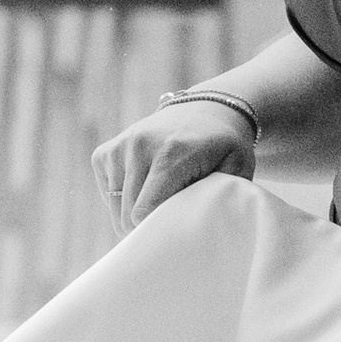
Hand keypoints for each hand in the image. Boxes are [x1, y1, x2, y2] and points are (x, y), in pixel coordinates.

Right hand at [92, 98, 254, 237]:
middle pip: (127, 214)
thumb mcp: (235, 170)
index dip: (156, 229)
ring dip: (133, 213)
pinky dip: (122, 199)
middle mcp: (139, 145)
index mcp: (170, 153)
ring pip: (115, 208)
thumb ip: (219, 198)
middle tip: (170, 218)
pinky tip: (144, 188)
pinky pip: (108, 194)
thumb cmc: (222, 148)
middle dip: (146, 225)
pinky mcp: (104, 153)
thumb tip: (198, 230)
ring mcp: (119, 147)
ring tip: (160, 199)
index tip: (173, 231)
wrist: (204, 111)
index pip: (144, 210)